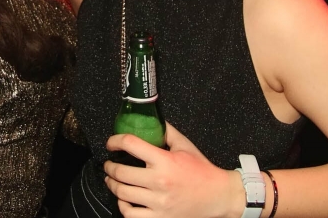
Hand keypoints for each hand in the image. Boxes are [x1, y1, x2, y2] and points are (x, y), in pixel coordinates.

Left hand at [104, 122, 243, 217]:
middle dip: (109, 166)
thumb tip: (151, 120)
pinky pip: (131, 214)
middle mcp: (160, 182)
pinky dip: (123, 207)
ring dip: (112, 185)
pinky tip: (124, 200)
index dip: (115, 141)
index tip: (112, 143)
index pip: (131, 144)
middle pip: (121, 172)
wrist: (219, 196)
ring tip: (111, 180)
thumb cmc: (202, 172)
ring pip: (122, 193)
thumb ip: (166, 131)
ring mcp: (159, 202)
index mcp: (165, 161)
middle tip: (109, 164)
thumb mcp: (185, 145)